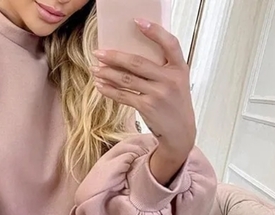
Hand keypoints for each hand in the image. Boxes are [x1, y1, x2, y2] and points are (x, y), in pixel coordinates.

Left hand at [91, 19, 195, 161]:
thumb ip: (163, 68)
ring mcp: (157, 94)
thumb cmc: (175, 103)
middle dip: (115, 57)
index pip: (170, 43)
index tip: (138, 21)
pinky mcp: (146, 107)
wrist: (180, 132)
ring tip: (95, 69)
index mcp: (179, 68)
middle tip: (99, 52)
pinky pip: (123, 96)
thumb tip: (133, 55)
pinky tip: (100, 85)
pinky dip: (110, 90)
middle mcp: (169, 79)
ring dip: (107, 73)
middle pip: (137, 62)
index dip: (154, 31)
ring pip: (127, 79)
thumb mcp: (177, 81)